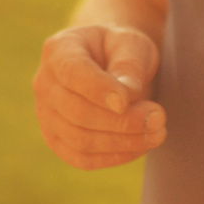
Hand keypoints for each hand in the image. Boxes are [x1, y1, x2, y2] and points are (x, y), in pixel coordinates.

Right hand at [33, 24, 165, 168]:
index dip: (99, 90)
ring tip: (157, 133)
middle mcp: (44, 83)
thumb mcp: (132, 44)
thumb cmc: (121, 50)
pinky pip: (81, 159)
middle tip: (159, 118)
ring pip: (79, 140)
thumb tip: (125, 98)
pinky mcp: (57, 140)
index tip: (128, 101)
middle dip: (121, 121)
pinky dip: (113, 157)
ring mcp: (46, 115)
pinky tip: (140, 147)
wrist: (111, 63)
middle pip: (76, 112)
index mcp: (58, 49)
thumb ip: (129, 65)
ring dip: (122, 142)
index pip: (73, 73)